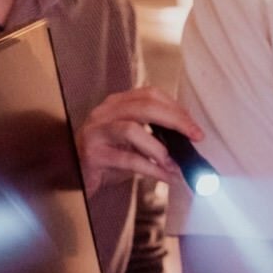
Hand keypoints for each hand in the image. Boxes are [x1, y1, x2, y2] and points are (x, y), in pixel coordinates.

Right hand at [76, 86, 204, 191]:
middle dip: (175, 121)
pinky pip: (127, 159)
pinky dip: (151, 169)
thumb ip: (156, 134)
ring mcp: (96, 132)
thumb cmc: (108, 156)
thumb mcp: (134, 141)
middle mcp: (104, 113)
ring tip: (175, 164)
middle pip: (144, 107)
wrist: (77, 175)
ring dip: (159, 148)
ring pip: (131, 130)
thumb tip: (188, 139)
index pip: (150, 94)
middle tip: (195, 136)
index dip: (175, 108)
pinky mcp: (92, 155)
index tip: (193, 126)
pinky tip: (165, 177)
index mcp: (117, 104)